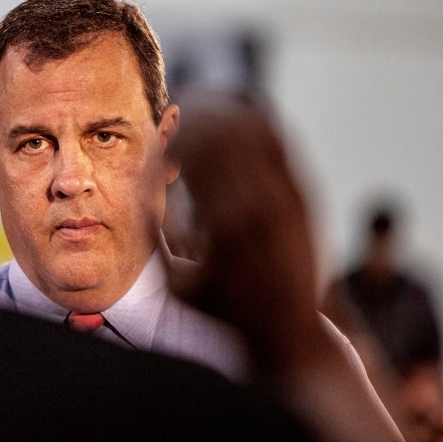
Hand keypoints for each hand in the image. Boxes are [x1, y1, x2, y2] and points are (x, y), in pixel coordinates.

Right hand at [162, 89, 321, 365]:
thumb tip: (139, 193)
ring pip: (254, 125)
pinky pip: (276, 135)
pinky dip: (250, 117)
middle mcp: (265, 201)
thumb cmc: (228, 312)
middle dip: (192, 118)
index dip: (173, 140)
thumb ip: (157, 237)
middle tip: (171, 120)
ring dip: (220, 110)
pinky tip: (227, 117)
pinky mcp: (302, 191)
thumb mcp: (178, 284)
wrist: (290, 331)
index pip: (199, 154)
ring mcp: (289, 192)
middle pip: (225, 130)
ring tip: (195, 110)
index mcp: (232, 223)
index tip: (157, 146)